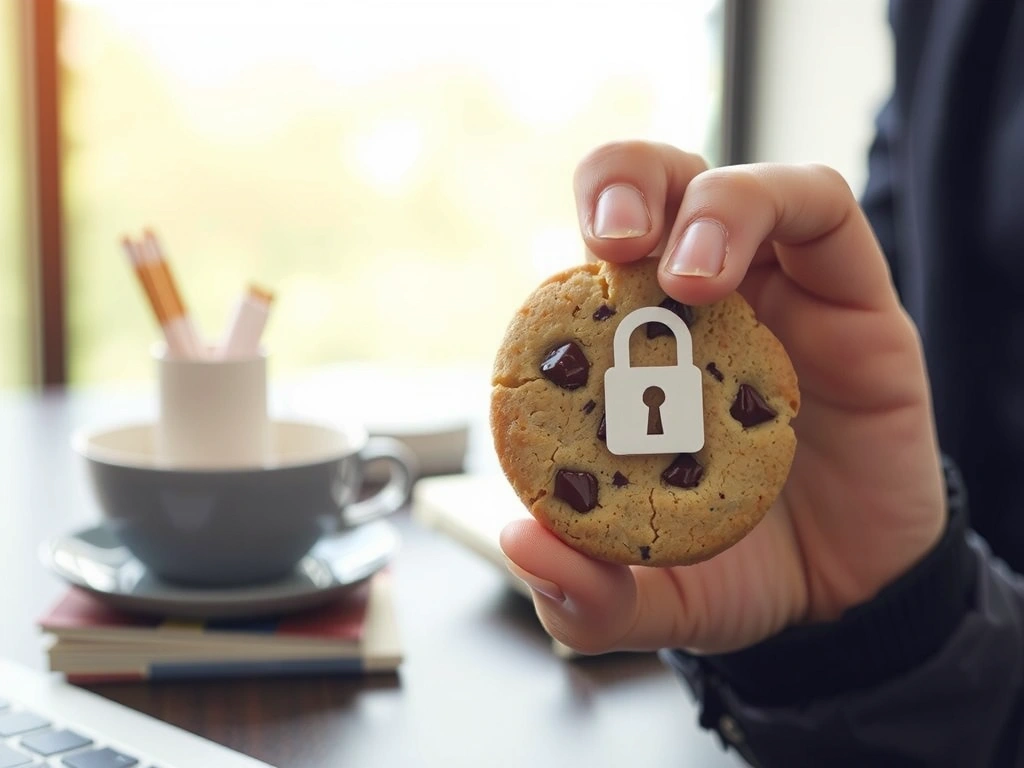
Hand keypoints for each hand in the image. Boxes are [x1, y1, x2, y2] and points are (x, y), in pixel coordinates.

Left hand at [500, 142, 945, 654]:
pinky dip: (767, 210)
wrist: (855, 598)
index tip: (545, 337)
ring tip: (684, 276)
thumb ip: (587, 596)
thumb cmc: (741, 573)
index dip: (558, 285)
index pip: (585, 280)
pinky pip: (818, 207)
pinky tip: (733, 274)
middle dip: (619, 185)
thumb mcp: (657, 599)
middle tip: (609, 242)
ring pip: (732, 184)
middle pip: (651, 188)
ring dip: (701, 205)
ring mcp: (775, 290)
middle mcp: (699, 309)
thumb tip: (524, 542)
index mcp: (635, 359)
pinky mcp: (850, 291)